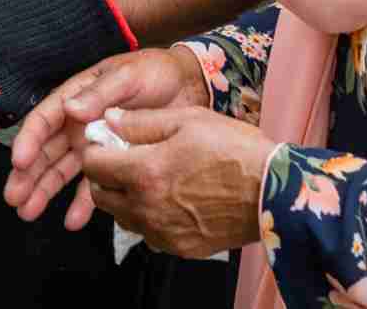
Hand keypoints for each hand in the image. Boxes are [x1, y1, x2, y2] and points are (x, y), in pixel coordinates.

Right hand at [5, 47, 207, 227]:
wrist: (187, 87)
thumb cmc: (154, 72)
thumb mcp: (128, 76)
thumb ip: (100, 93)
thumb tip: (71, 109)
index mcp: (76, 97)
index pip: (45, 120)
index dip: (29, 140)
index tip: (20, 162)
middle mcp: (78, 123)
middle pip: (46, 151)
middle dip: (28, 175)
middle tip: (14, 198)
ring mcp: (93, 145)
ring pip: (61, 171)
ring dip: (44, 191)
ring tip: (28, 213)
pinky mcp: (111, 162)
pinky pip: (92, 186)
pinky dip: (81, 204)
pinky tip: (72, 221)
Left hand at [79, 106, 273, 259]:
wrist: (273, 192)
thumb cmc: (235, 151)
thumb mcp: (188, 121)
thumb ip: (141, 122)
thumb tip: (109, 119)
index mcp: (145, 173)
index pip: (93, 165)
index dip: (96, 148)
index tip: (107, 141)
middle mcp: (147, 208)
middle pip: (100, 194)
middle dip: (104, 175)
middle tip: (124, 159)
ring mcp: (162, 232)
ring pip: (121, 216)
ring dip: (124, 197)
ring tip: (149, 178)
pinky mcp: (179, 247)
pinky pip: (147, 233)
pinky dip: (147, 216)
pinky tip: (169, 198)